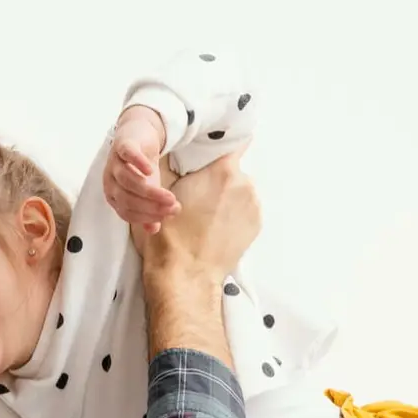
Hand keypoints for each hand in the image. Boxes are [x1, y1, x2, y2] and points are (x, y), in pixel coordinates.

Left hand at [104, 106, 177, 234]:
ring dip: (150, 191)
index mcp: (114, 196)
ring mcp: (114, 162)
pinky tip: (150, 170)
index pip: (127, 213)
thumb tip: (153, 230)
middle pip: (127, 199)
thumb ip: (148, 212)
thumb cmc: (140, 169)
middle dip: (151, 206)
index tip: (169, 215)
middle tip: (174, 207)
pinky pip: (126, 155)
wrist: (138, 136)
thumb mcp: (147, 192)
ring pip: (127, 180)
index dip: (148, 216)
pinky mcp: (121, 145)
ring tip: (171, 197)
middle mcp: (110, 181)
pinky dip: (137, 163)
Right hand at [134, 153, 258, 284]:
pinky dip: (233, 214)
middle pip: (231, 169)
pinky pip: (244, 210)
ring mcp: (253, 206)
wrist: (185, 275)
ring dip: (226, 196)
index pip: (229, 143)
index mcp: (222, 170)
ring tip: (205, 215)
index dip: (217, 145)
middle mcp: (244, 184)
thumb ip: (173, 159)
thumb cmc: (169, 234)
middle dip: (216, 177)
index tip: (210, 152)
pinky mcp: (256, 226)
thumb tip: (180, 144)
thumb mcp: (161, 187)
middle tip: (196, 194)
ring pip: (239, 190)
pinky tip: (215, 226)